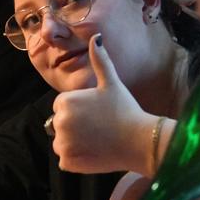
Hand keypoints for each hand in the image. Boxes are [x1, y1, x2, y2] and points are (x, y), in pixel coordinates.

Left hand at [51, 34, 153, 174]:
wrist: (140, 141)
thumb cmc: (126, 109)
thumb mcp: (111, 82)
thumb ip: (100, 60)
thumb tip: (96, 37)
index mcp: (64, 101)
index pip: (61, 107)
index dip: (79, 112)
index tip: (96, 114)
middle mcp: (59, 121)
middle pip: (60, 125)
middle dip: (75, 127)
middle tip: (98, 128)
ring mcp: (62, 143)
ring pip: (61, 143)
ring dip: (74, 144)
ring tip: (97, 140)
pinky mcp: (67, 161)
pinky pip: (65, 160)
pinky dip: (77, 160)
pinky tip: (94, 153)